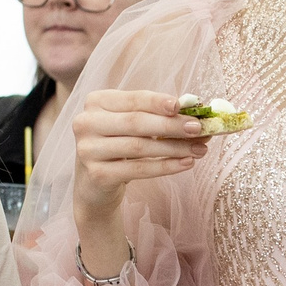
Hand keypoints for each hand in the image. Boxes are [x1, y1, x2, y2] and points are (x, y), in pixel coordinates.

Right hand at [72, 89, 210, 218]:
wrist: (94, 186)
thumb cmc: (118, 148)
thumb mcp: (131, 127)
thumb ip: (157, 116)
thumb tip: (196, 115)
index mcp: (96, 102)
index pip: (133, 99)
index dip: (159, 102)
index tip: (184, 106)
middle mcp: (86, 123)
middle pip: (136, 122)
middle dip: (171, 125)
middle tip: (199, 128)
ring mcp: (88, 150)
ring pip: (139, 147)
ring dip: (174, 148)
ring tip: (199, 149)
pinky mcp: (97, 175)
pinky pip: (138, 169)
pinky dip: (165, 166)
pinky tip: (186, 163)